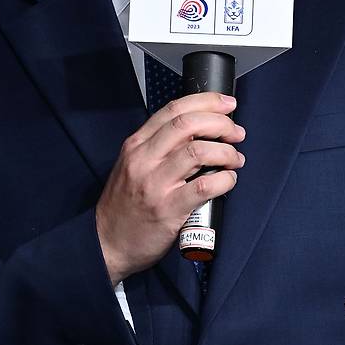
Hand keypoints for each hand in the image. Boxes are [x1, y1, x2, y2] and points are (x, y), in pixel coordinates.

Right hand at [95, 92, 244, 284]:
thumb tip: (201, 129)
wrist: (107, 243)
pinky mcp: (168, 210)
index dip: (206, 102)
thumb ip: (159, 145)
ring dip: (226, 151)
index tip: (227, 103)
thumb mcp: (133, 164)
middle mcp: (144, 159)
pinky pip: (204, 187)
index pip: (174, 110)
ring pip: (198, 151)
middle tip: (236, 132)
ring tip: (235, 158)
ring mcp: (155, 184)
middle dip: (220, 123)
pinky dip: (224, 179)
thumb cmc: (125, 203)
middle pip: (188, 124)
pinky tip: (228, 180)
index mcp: (136, 144)